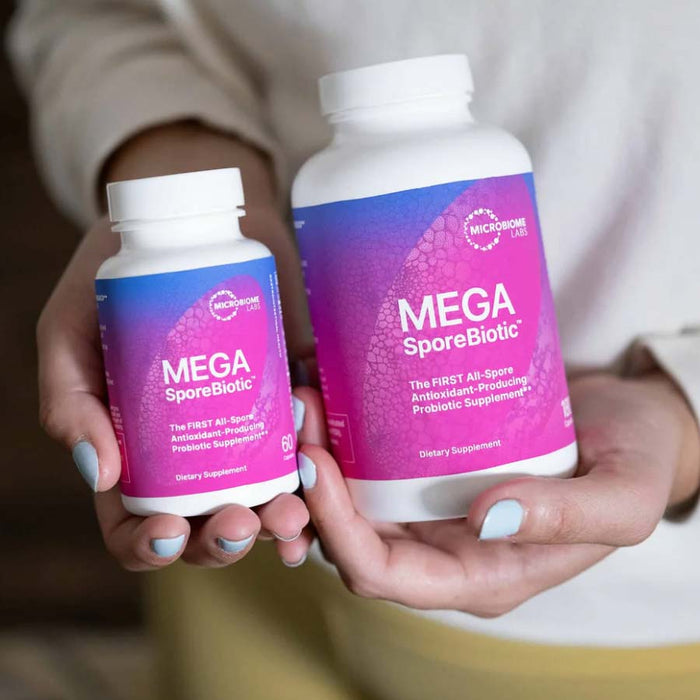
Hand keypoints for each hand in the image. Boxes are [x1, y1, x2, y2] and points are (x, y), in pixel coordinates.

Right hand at [37, 123, 311, 569]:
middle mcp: (195, 448)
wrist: (193, 216)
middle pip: (208, 522)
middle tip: (242, 520)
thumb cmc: (117, 272)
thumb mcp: (72, 328)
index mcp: (136, 449)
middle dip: (225, 539)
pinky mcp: (291, 395)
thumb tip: (99, 474)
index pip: (136, 522)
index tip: (169, 534)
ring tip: (291, 511)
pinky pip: (310, 447)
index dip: (148, 546)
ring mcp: (247, 423)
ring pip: (265, 496)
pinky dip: (320, 471)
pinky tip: (323, 474)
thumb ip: (70, 396)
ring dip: (281, 519)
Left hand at [292, 373, 699, 614]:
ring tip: (306, 390)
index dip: (339, 531)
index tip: (317, 466)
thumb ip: (567, 518)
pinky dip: (342, 425)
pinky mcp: (428, 463)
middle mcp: (441, 543)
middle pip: (351, 532)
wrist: (629, 421)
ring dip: (317, 448)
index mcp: (479, 574)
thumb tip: (486, 518)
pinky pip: (370, 455)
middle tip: (301, 412)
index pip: (385, 575)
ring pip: (350, 492)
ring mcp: (430, 503)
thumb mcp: (623, 497)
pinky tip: (331, 380)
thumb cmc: (634, 461)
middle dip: (313, 483)